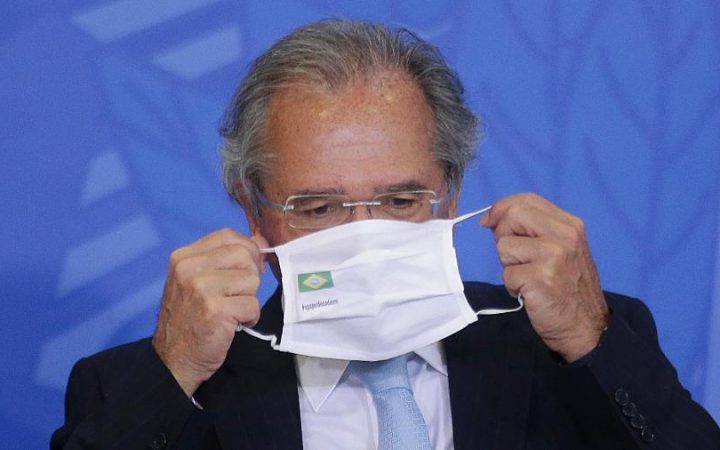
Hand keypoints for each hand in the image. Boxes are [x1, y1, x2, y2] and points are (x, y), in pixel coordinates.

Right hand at [152, 229, 266, 395]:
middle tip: (236, 295)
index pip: (228, 235)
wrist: (173, 360)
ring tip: (231, 311)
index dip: (247, 248)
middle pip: (244, 255)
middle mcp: (188, 268)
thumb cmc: (189, 319)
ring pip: (252, 279)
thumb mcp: (197, 281)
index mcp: (183, 257)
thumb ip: (225, 259)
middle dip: (249, 276)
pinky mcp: (216, 310)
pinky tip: (233, 324)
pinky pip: (253, 305)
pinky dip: (250, 318)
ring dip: (249, 299)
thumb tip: (260, 240)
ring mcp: (201, 288)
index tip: (249, 266)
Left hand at [480, 193, 608, 361]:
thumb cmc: (567, 289)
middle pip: (511, 215)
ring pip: (504, 246)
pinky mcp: (540, 278)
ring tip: (530, 279)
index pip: (526, 200)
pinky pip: (507, 274)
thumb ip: (535, 230)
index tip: (490, 221)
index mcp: (570, 225)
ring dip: (509, 266)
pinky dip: (513, 287)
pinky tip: (531, 293)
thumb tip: (493, 218)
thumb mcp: (561, 249)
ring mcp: (553, 256)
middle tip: (517, 258)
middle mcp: (565, 236)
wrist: (586, 328)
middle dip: (503, 235)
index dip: (502, 208)